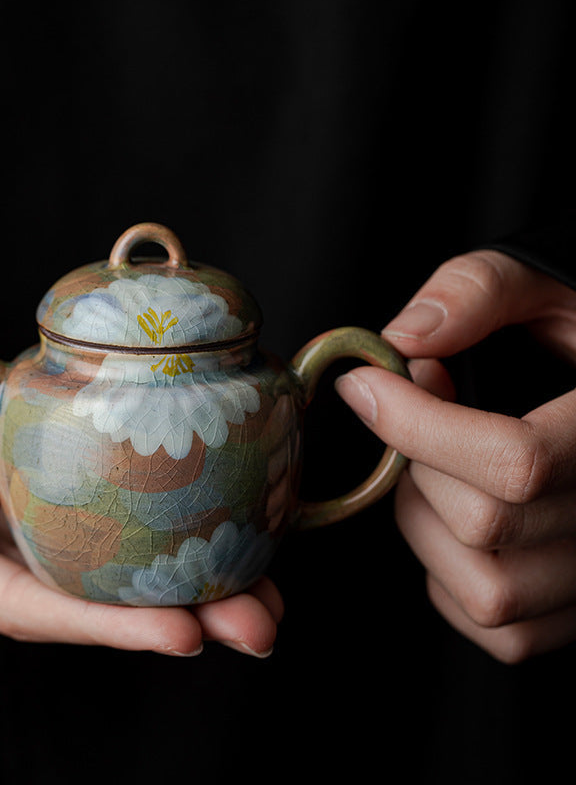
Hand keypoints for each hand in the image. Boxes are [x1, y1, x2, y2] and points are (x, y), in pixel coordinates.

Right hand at [0, 378, 280, 656]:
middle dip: (170, 618)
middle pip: (80, 605)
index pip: (21, 605)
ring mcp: (6, 540)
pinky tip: (210, 537)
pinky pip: (90, 534)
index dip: (102, 626)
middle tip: (256, 624)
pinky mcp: (25, 511)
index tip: (180, 632)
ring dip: (182, 585)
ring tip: (262, 596)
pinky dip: (150, 540)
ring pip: (97, 575)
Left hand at [335, 250, 575, 662]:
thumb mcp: (546, 286)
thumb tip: (403, 340)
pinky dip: (449, 577)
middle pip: (485, 525)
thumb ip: (481, 291)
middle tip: (410, 419)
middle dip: (416, 467)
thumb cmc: (575, 332)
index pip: (514, 461)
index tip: (363, 385)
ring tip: (434, 469)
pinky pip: (499, 631)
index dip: (417, 425)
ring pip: (487, 591)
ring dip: (425, 525)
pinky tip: (452, 518)